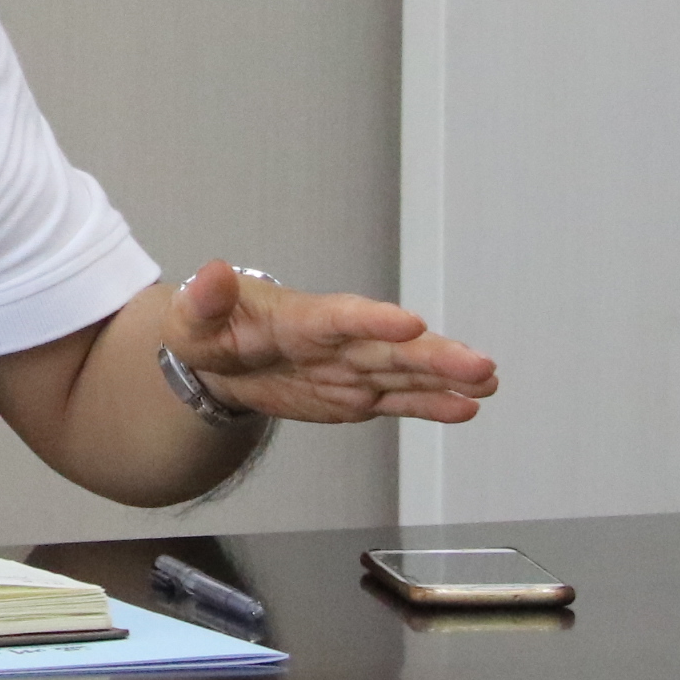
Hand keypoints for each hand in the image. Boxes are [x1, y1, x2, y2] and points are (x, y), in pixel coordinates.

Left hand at [165, 263, 496, 425]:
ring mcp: (352, 368)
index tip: (409, 324)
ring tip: (488, 381)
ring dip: (447, 378)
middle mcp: (338, 341)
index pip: (342, 317)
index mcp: (301, 318)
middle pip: (391, 348)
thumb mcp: (192, 318)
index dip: (374, 321)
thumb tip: (210, 273)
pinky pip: (398, 401)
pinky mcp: (356, 395)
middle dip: (435, 356)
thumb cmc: (210, 330)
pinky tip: (468, 407)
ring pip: (405, 373)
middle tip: (478, 363)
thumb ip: (205, 299)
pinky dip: (432, 405)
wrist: (219, 358)